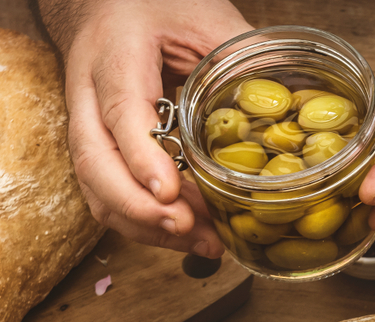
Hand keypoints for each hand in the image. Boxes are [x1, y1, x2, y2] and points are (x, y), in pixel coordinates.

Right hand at [38, 0, 252, 256]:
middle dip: (139, 208)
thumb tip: (287, 98)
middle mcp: (89, 99)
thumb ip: (237, 54)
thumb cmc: (153, 8)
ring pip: (98, 194)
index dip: (142, 158)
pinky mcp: (97, 159)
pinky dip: (147, 227)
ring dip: (147, 228)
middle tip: (187, 229)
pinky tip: (189, 236)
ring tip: (202, 244)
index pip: (121, 113)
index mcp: (114, 56)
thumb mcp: (201, 16)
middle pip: (95, 166)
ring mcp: (87, 133)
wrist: (106, 9)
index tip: (169, 192)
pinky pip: (109, 203)